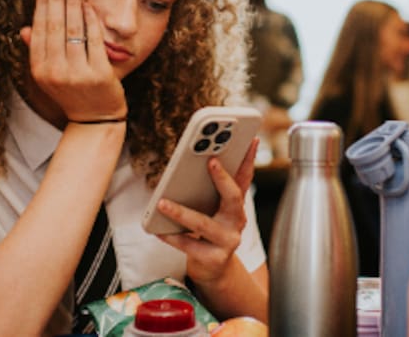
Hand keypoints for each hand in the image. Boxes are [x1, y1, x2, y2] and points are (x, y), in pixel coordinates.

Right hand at [19, 0, 126, 122]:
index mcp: (39, 70)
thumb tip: (24, 29)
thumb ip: (38, 52)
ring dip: (73, 2)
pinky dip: (91, 20)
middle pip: (54, 26)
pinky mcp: (99, 74)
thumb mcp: (49, 75)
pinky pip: (94, 39)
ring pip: (73, 29)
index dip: (41, 4)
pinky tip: (89, 5)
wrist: (94, 120)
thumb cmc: (72, 93)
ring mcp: (77, 74)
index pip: (39, 29)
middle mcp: (55, 72)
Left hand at [155, 139, 258, 283]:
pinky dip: (173, 237)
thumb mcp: (213, 209)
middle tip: (211, 161)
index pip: (245, 177)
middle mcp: (237, 221)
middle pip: (233, 196)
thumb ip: (208, 189)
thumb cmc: (209, 231)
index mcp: (236, 205)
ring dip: (181, 212)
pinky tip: (159, 231)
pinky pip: (190, 245)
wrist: (213, 268)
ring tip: (163, 203)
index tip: (248, 141)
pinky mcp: (214, 258)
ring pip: (203, 224)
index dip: (249, 159)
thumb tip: (191, 164)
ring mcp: (228, 240)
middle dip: (222, 178)